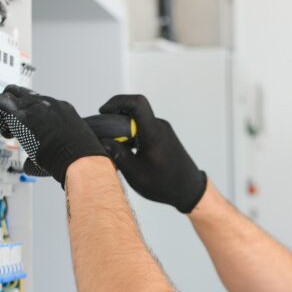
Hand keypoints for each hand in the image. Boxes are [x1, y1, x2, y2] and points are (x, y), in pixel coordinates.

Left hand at [0, 85, 108, 187]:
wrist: (78, 159)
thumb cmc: (77, 159)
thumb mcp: (66, 147)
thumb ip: (49, 148)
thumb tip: (31, 164)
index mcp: (62, 109)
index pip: (36, 101)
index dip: (26, 112)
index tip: (22, 126)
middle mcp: (48, 103)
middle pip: (21, 92)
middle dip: (10, 105)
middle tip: (7, 124)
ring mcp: (36, 105)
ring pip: (9, 94)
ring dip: (2, 112)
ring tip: (6, 131)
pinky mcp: (23, 114)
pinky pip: (1, 104)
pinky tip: (5, 133)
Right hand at [88, 95, 206, 213]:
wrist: (189, 189)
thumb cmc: (165, 184)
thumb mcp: (137, 175)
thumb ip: (119, 155)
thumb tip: (103, 140)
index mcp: (153, 133)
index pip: (137, 103)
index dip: (117, 102)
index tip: (104, 112)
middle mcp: (159, 127)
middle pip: (133, 111)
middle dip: (115, 120)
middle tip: (105, 136)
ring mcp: (162, 130)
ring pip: (137, 121)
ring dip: (123, 130)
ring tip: (116, 147)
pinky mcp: (162, 136)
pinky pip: (143, 128)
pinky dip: (132, 135)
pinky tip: (128, 151)